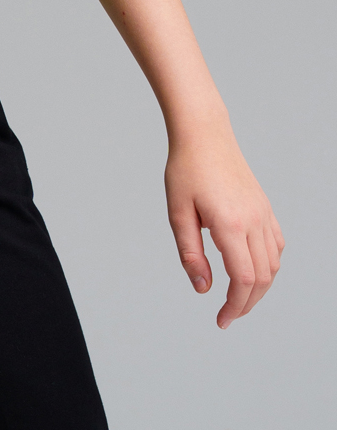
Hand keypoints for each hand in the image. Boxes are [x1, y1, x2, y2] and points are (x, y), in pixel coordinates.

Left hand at [165, 132, 284, 328]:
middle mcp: (253, 221)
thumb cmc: (185, 170)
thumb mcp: (177, 212)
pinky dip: (268, 264)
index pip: (243, 279)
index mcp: (230, 224)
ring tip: (237, 297)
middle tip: (227, 316)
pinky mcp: (264, 206)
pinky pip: (276, 244)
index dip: (235, 306)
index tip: (221, 320)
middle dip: (247, 303)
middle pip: (262, 278)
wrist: (204, 134)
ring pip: (273, 264)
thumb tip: (203, 289)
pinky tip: (251, 269)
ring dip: (259, 286)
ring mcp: (263, 213)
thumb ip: (190, 253)